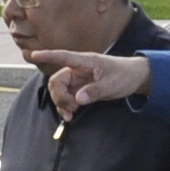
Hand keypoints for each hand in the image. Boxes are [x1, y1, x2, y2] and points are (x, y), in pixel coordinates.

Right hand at [33, 46, 150, 112]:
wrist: (135, 78)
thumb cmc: (124, 75)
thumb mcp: (112, 84)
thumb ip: (95, 91)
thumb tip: (78, 99)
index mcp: (85, 62)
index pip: (63, 57)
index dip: (48, 56)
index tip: (34, 55)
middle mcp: (78, 70)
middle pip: (57, 81)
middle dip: (59, 96)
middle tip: (73, 107)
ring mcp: (78, 80)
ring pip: (59, 91)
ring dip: (62, 103)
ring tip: (73, 112)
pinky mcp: (80, 89)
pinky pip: (66, 98)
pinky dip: (65, 107)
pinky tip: (70, 115)